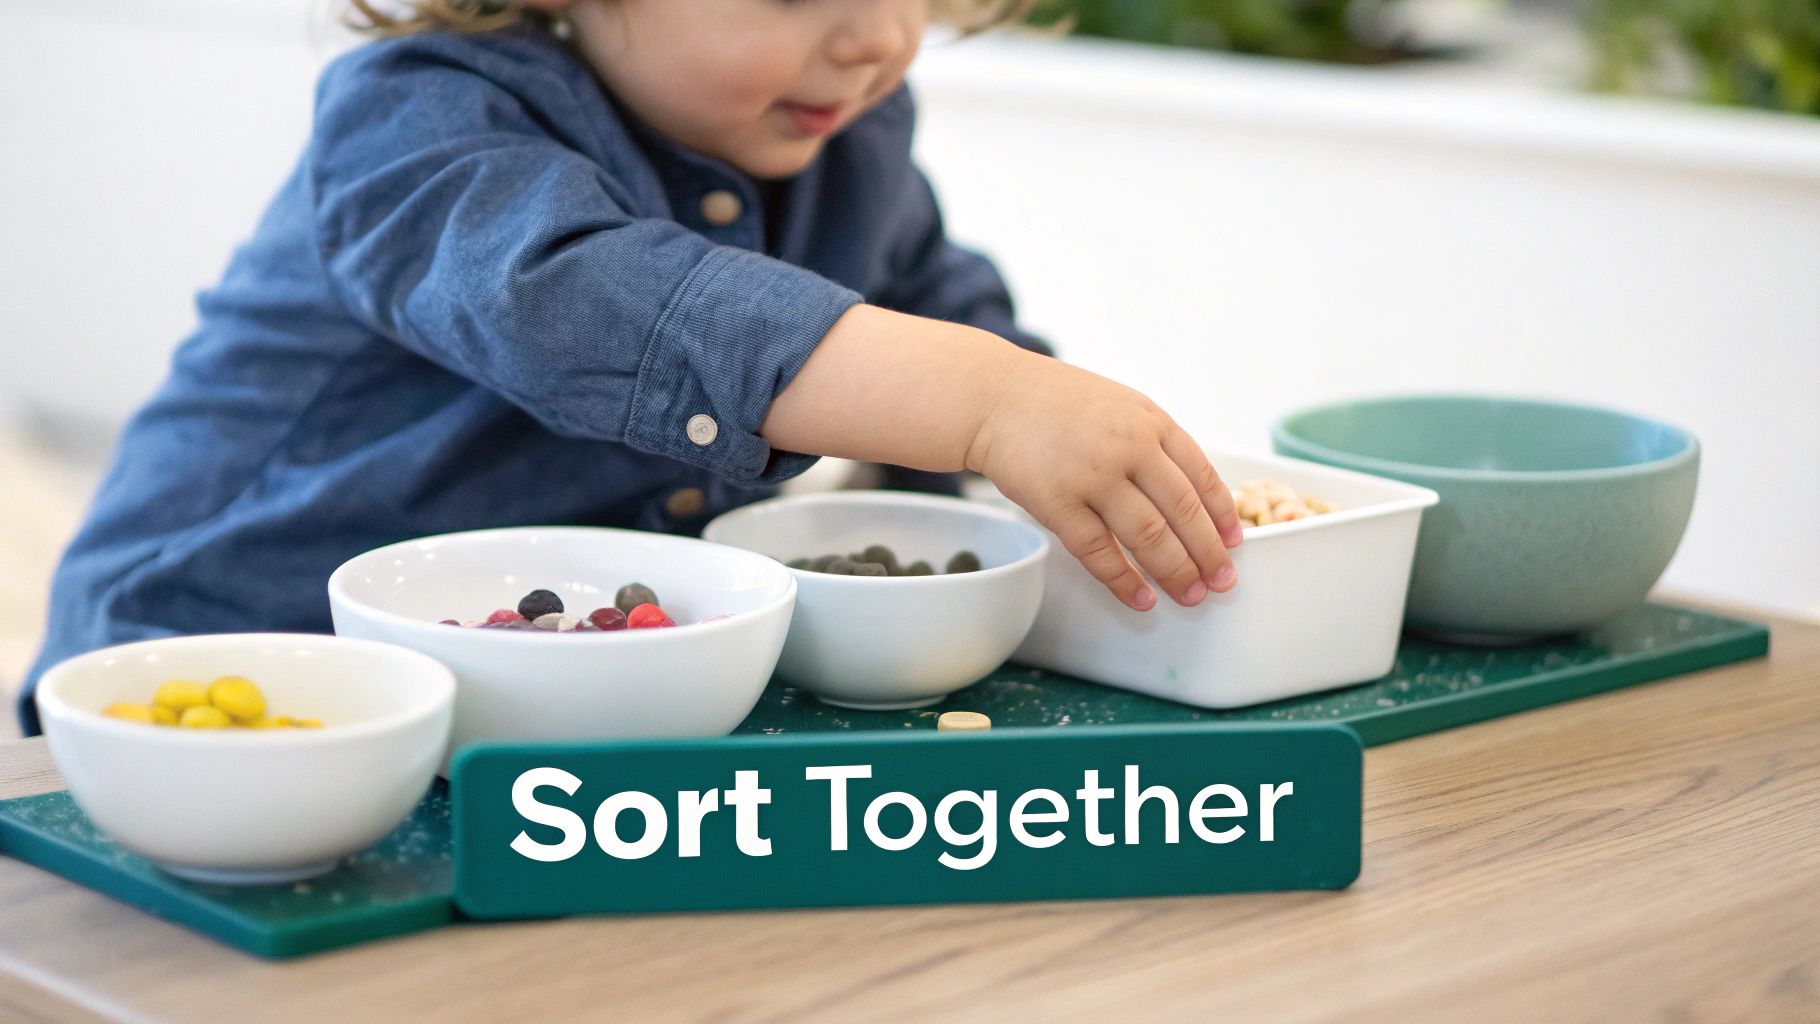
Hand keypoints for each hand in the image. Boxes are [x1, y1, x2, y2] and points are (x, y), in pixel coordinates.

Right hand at [966, 354, 1242, 610]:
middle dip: (1208, 553)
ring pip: (1149, 536)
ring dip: (1175, 571)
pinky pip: (1099, 552)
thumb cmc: (1056, 402)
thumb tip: (1189, 492)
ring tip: (1190, 596)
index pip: (1202, 476)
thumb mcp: (1120, 405)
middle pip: (1183, 512)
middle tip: (1222, 582)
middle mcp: (1130, 448)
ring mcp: (1093, 476)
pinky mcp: (1057, 503)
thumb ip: (1154, 440)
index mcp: (1151, 423)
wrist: (994, 396)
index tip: (1233, 543)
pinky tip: (1140, 598)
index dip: (1222, 516)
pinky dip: (1124, 580)